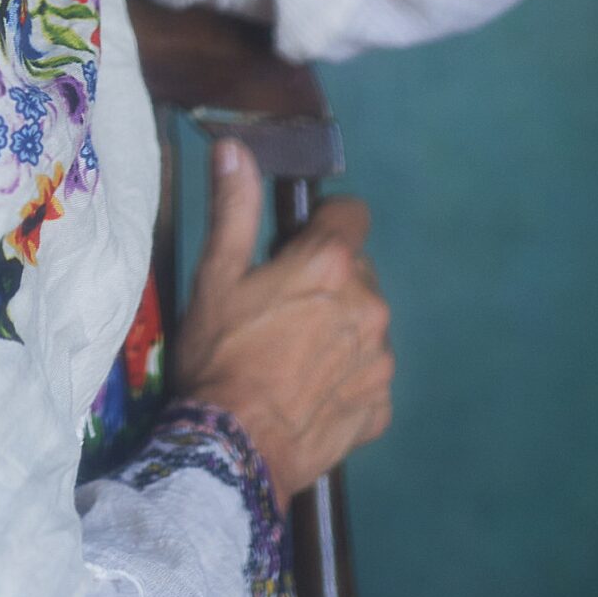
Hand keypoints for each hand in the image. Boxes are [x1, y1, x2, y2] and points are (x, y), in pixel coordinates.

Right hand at [170, 138, 393, 510]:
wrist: (233, 449)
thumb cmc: (219, 354)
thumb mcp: (215, 276)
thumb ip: (234, 209)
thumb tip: (233, 147)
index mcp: (332, 264)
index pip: (351, 214)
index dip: (320, 225)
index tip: (290, 249)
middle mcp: (371, 304)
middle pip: (357, 272)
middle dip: (327, 282)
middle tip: (278, 311)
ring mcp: (381, 360)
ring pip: (365, 325)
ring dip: (339, 330)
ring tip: (290, 358)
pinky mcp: (382, 408)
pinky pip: (367, 377)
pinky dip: (345, 379)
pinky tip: (307, 394)